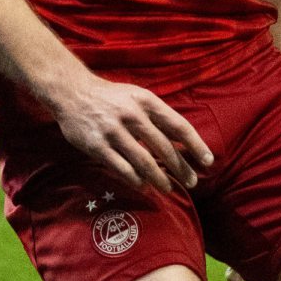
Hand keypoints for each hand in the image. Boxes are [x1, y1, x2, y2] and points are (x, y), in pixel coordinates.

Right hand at [52, 74, 212, 192]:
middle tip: (192, 182)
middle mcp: (132, 115)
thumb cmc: (112, 97)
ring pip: (144, 161)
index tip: (208, 161)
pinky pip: (121, 168)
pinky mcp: (97, 145)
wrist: (72, 92)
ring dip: (160, 178)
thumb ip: (158, 116)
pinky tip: (143, 185)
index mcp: (147, 101)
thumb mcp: (138, 97)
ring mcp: (114, 131)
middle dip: (181, 168)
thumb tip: (183, 140)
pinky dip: (135, 179)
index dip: (196, 145)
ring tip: (169, 188)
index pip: (178, 125)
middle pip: (164, 147)